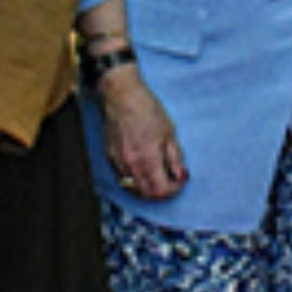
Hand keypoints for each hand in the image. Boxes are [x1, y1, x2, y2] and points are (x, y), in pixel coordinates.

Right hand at [97, 69, 187, 198]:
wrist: (121, 97)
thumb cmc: (147, 110)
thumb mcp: (169, 132)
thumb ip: (175, 158)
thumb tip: (181, 175)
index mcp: (148, 160)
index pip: (160, 191)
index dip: (174, 190)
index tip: (180, 181)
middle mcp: (131, 166)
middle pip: (146, 194)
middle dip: (161, 192)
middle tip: (171, 182)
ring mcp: (118, 163)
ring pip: (133, 189)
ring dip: (147, 188)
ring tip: (159, 176)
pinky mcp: (110, 158)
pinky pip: (123, 179)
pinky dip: (135, 180)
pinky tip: (143, 169)